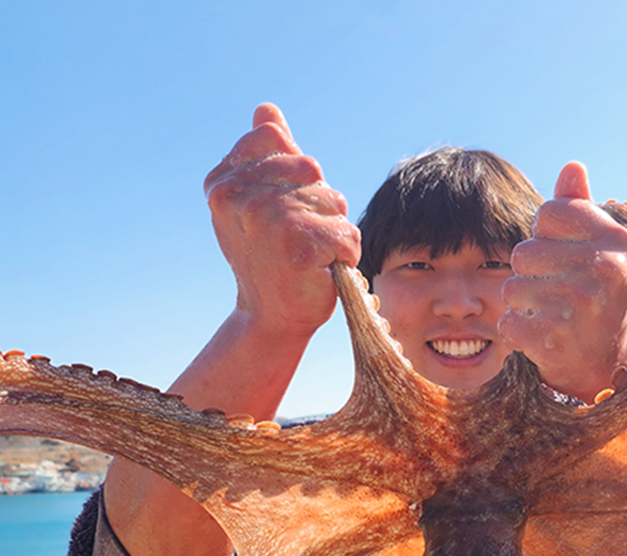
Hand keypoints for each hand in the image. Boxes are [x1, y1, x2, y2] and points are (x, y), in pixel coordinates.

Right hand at [204, 104, 360, 336]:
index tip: (282, 211)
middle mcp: (238, 196)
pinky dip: (346, 254)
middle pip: (311, 171)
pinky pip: (347, 233)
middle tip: (298, 241)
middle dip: (319, 206)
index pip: (277, 140)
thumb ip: (267, 155)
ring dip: (334, 232)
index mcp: (223, 181)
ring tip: (310, 257)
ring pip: (333, 202)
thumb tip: (268, 109)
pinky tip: (323, 271)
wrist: (270, 318)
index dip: (295, 174)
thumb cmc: (271, 259)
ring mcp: (267, 218)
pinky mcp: (300, 244)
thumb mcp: (258, 202)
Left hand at [499, 162, 626, 402]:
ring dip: (524, 305)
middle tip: (558, 293)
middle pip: (523, 252)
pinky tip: (543, 336)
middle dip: (531, 274)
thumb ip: (580, 208)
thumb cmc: (599, 296)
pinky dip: (517, 332)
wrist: (612, 363)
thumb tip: (572, 167)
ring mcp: (578, 306)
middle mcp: (602, 270)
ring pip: (511, 288)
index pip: (547, 213)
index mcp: (615, 240)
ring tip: (552, 315)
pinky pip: (508, 322)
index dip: (546, 235)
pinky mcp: (553, 339)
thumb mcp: (601, 249)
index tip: (565, 257)